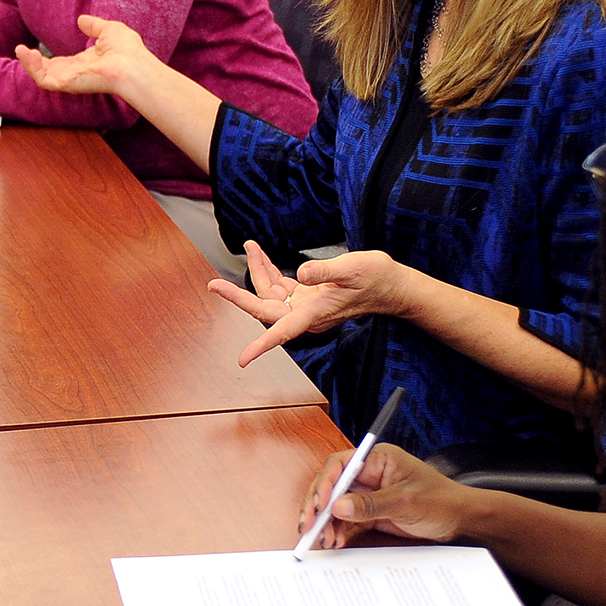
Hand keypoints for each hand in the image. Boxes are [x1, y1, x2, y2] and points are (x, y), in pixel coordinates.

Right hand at [17, 13, 154, 99]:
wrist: (133, 66)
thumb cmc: (127, 51)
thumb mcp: (108, 30)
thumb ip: (94, 26)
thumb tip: (81, 20)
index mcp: (85, 64)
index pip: (60, 64)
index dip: (47, 57)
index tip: (34, 49)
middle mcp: (76, 74)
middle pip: (48, 71)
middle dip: (33, 62)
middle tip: (20, 49)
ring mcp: (70, 79)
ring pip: (42, 77)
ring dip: (29, 64)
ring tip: (20, 49)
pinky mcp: (66, 83)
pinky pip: (43, 79)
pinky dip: (32, 67)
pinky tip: (25, 54)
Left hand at [209, 242, 412, 367]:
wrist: (392, 285)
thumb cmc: (376, 278)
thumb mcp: (353, 268)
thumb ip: (326, 271)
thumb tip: (303, 273)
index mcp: (315, 313)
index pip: (281, 332)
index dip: (261, 346)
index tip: (242, 359)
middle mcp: (306, 313)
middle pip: (264, 309)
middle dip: (238, 295)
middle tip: (213, 285)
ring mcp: (306, 305)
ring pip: (270, 293)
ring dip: (258, 271)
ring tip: (251, 246)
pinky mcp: (308, 296)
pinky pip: (280, 286)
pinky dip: (270, 271)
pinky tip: (264, 257)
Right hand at [301, 443, 473, 550]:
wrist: (463, 521)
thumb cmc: (442, 500)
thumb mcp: (406, 501)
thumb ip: (371, 504)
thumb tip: (339, 506)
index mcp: (377, 459)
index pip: (340, 465)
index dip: (325, 484)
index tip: (320, 505)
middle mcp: (369, 474)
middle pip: (333, 485)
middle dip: (319, 505)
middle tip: (310, 525)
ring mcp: (369, 494)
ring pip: (337, 505)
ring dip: (327, 522)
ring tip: (323, 538)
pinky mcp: (372, 513)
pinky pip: (349, 520)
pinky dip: (339, 530)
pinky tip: (334, 540)